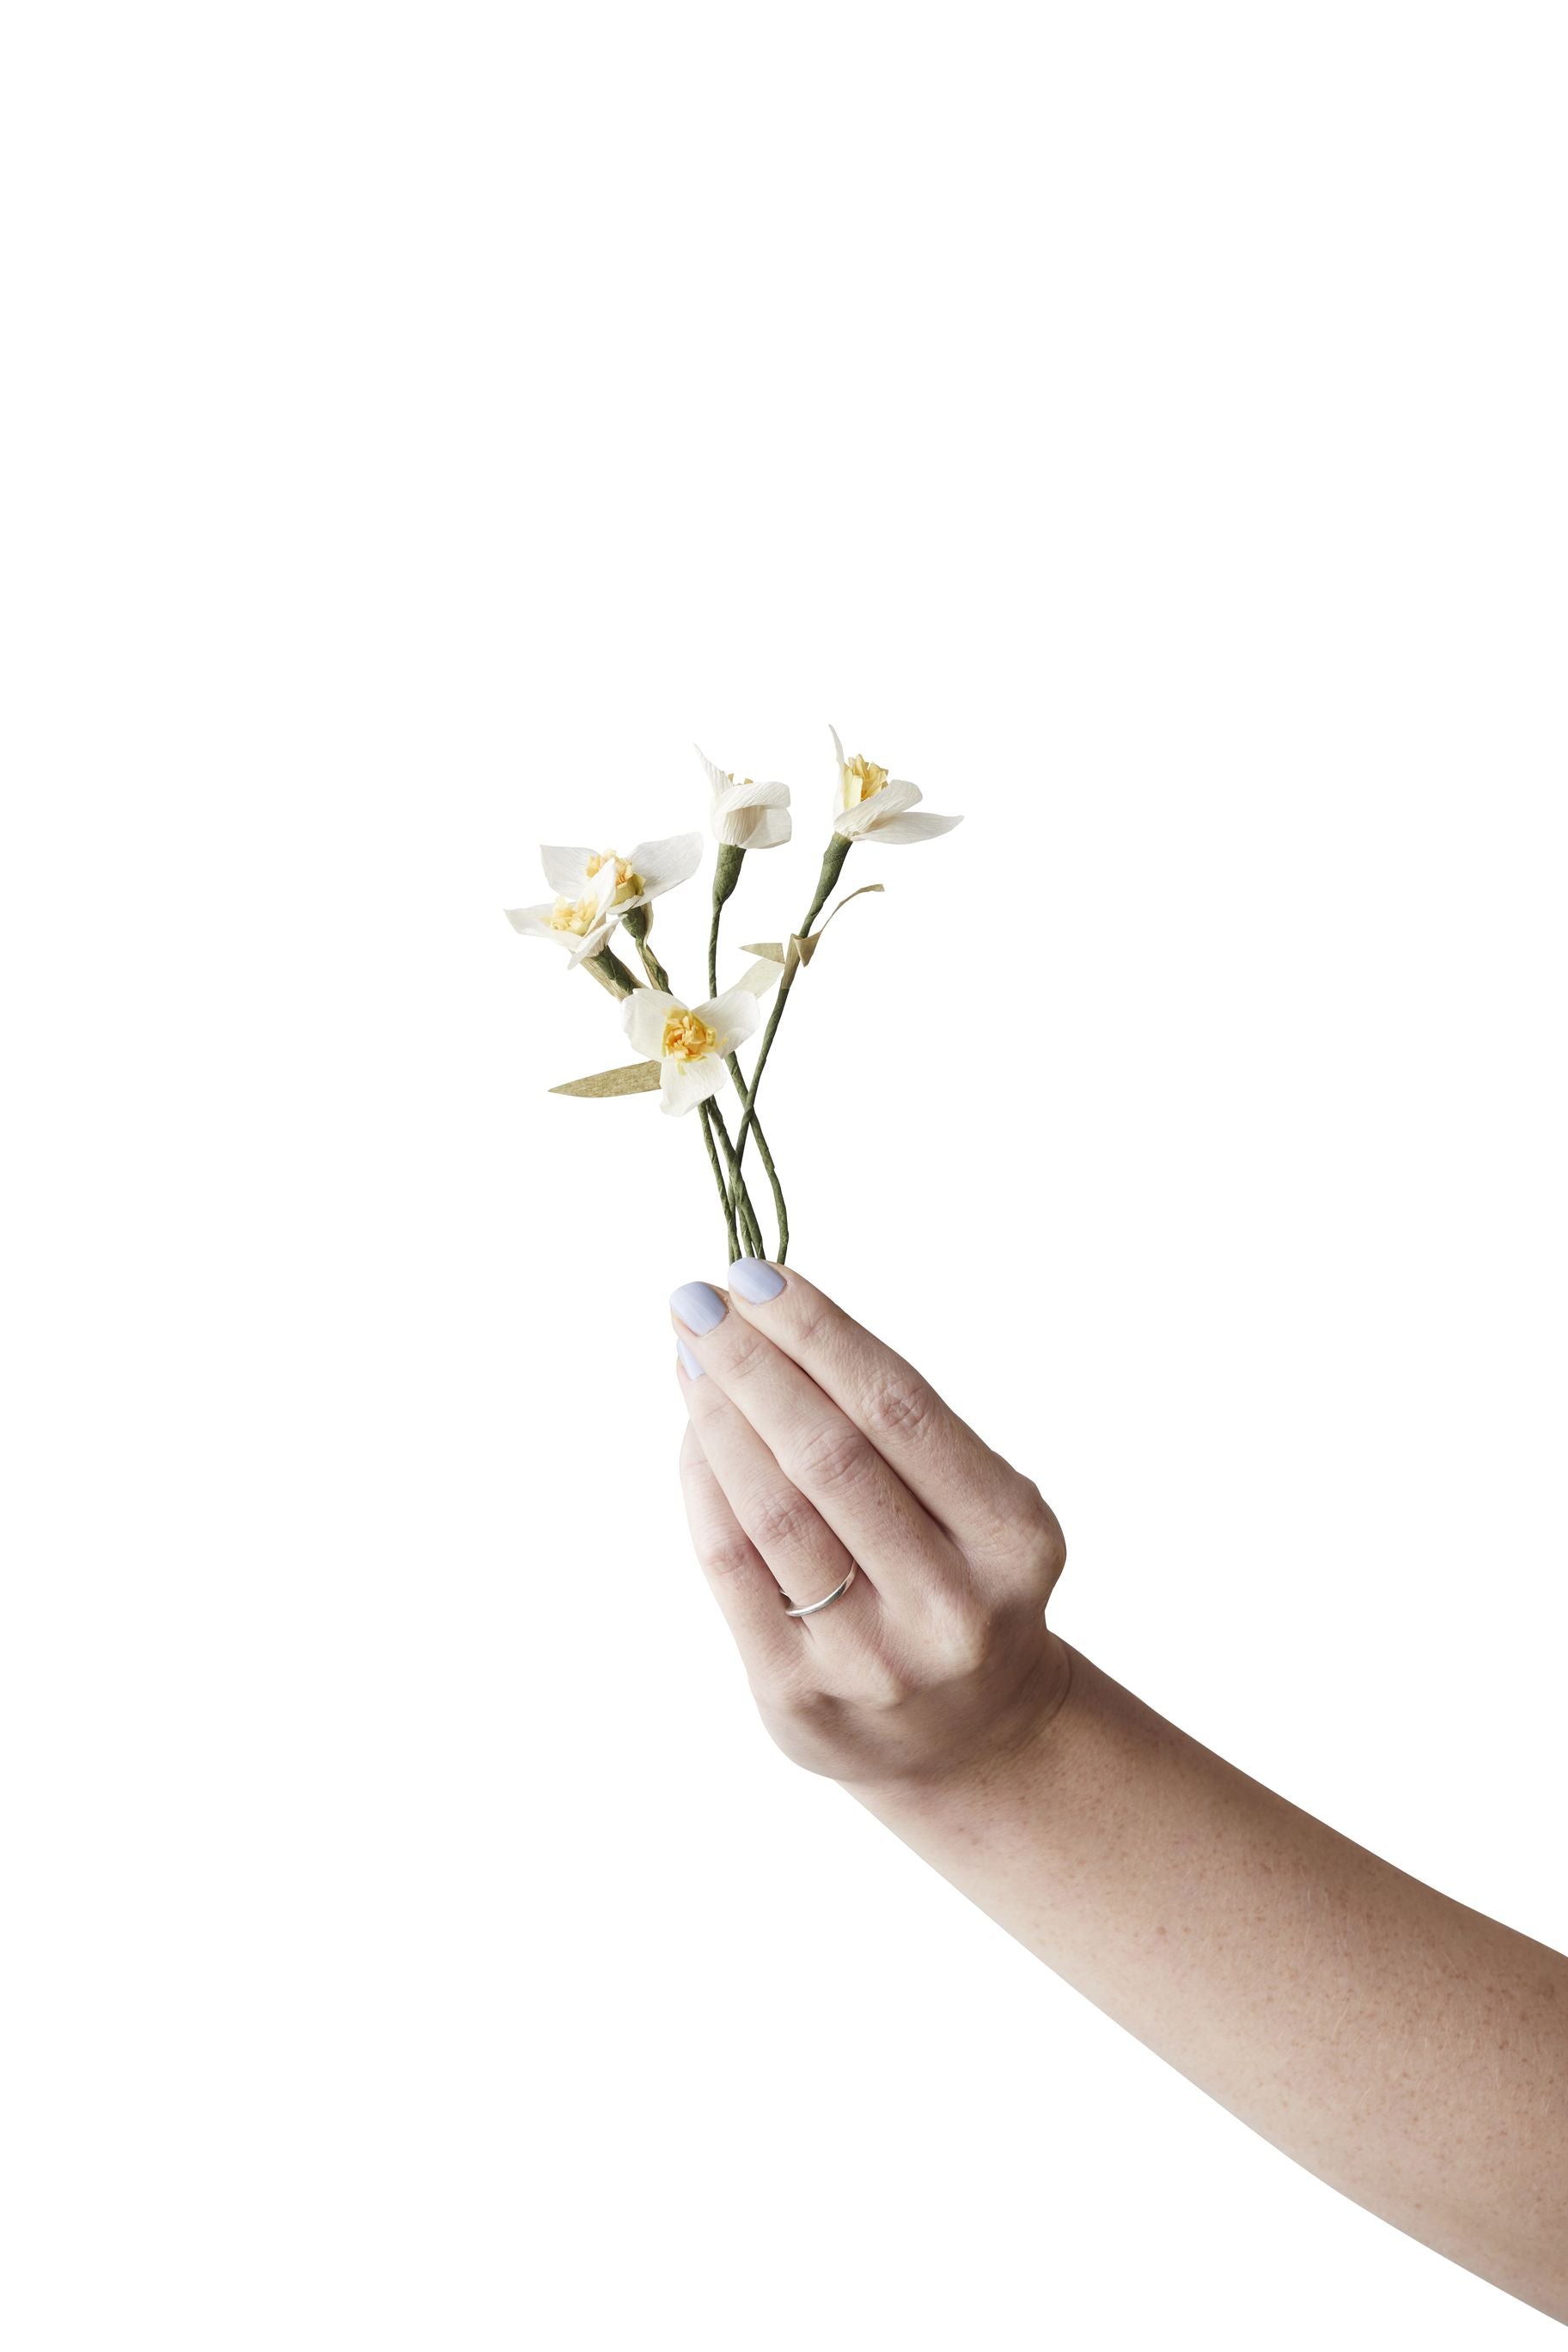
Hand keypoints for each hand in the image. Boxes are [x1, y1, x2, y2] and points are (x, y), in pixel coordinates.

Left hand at [672, 1262, 1068, 1791]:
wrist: (972, 1740)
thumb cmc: (959, 1577)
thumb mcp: (975, 1504)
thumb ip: (895, 1427)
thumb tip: (764, 1320)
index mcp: (1011, 1538)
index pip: (899, 1409)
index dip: (820, 1333)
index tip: (758, 1274)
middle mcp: (950, 1604)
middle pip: (829, 1455)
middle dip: (753, 1363)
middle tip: (697, 1298)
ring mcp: (872, 1659)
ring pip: (773, 1511)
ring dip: (718, 1415)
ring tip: (690, 1353)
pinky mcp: (797, 1695)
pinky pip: (731, 1567)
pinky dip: (703, 1485)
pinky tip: (693, 1432)